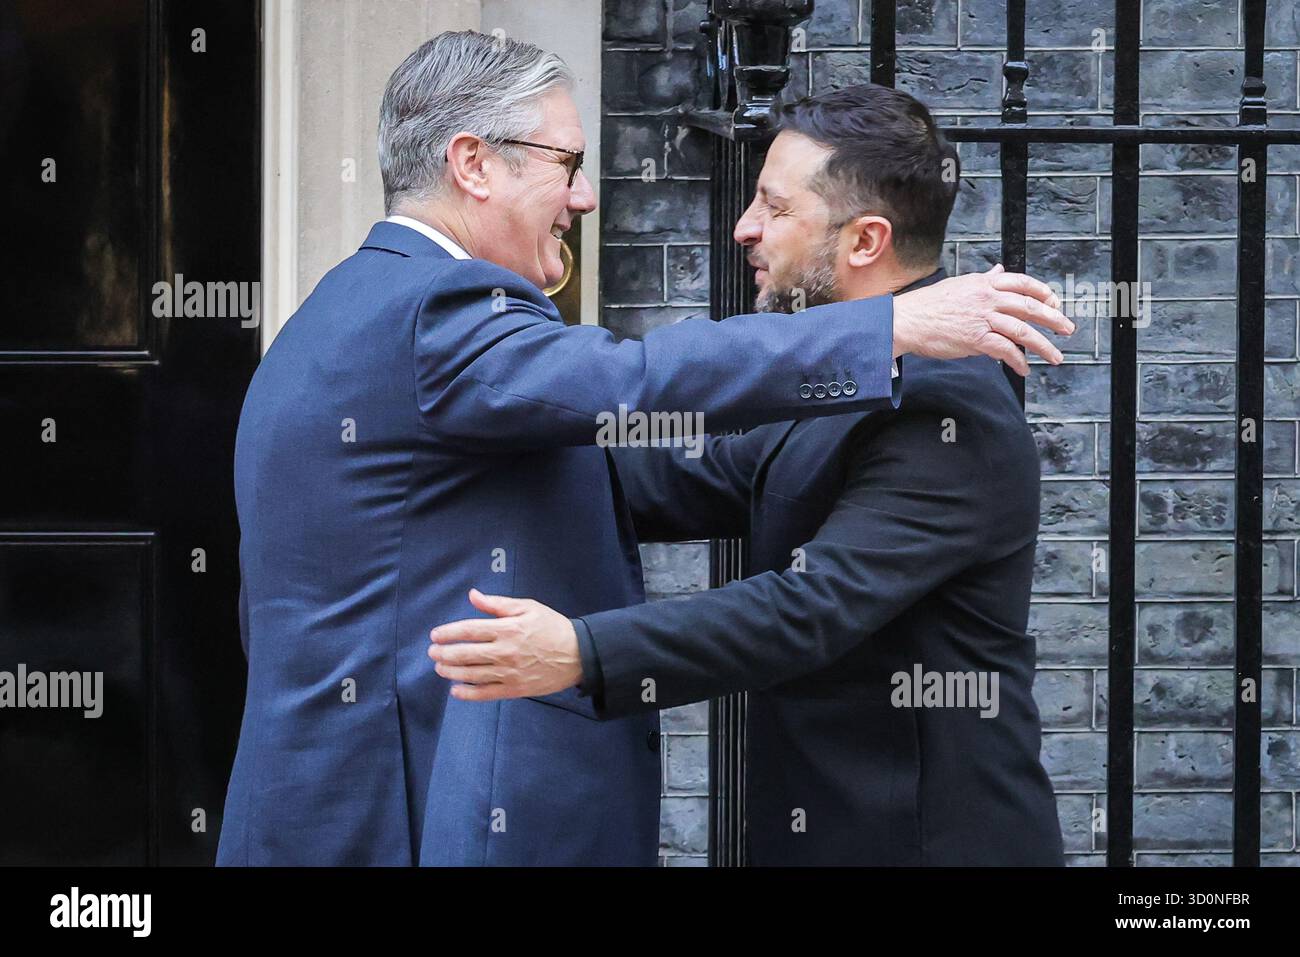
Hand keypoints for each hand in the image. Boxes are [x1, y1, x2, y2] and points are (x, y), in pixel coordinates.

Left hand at [427, 589, 581, 701]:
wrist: (579, 654)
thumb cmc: (552, 627)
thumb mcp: (528, 607)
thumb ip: (498, 604)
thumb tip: (473, 595)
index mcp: (508, 628)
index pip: (470, 630)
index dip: (449, 632)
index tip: (435, 635)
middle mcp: (505, 651)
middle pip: (466, 654)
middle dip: (444, 653)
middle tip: (432, 652)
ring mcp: (509, 672)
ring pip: (472, 674)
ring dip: (451, 671)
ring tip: (439, 667)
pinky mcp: (515, 689)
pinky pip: (486, 693)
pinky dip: (468, 693)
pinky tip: (455, 691)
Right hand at [892, 263, 1073, 374]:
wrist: (906, 320)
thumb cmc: (928, 305)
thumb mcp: (960, 285)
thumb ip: (984, 279)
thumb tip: (999, 270)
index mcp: (984, 283)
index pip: (1023, 283)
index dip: (1043, 293)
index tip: (1055, 303)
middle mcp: (987, 298)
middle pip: (1030, 306)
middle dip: (1054, 319)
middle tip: (1067, 329)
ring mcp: (982, 318)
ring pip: (1023, 330)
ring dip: (1043, 346)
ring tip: (1054, 356)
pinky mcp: (976, 339)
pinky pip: (1005, 350)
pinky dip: (1018, 361)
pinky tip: (1023, 368)